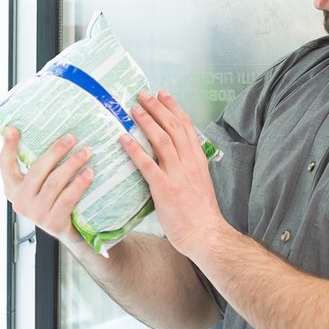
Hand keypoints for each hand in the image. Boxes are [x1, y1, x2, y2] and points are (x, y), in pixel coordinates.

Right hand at [0, 127, 92, 251]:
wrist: (66, 230)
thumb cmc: (52, 201)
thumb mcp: (39, 184)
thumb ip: (38, 166)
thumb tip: (47, 135)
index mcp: (13, 189)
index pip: (5, 165)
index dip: (8, 147)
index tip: (13, 129)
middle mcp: (20, 202)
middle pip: (37, 170)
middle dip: (56, 151)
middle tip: (71, 138)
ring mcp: (36, 214)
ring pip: (54, 183)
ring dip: (71, 165)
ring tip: (85, 153)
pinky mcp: (53, 223)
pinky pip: (67, 198)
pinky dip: (79, 184)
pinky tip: (88, 173)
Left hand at [121, 90, 228, 261]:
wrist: (205, 233)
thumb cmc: (200, 212)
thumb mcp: (199, 181)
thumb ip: (188, 165)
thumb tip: (173, 154)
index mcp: (198, 158)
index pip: (186, 125)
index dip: (173, 107)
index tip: (163, 94)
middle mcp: (189, 161)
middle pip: (172, 127)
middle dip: (157, 108)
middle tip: (143, 95)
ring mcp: (177, 174)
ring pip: (161, 140)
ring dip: (146, 122)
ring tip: (133, 109)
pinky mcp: (164, 188)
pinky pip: (147, 164)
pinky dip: (135, 149)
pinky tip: (124, 139)